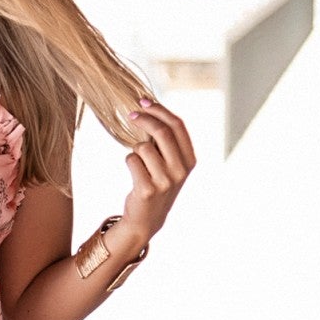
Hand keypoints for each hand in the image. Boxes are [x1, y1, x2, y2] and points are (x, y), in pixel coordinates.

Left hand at [119, 97, 195, 248]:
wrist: (147, 218)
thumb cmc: (156, 182)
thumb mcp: (169, 162)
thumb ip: (165, 140)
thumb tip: (147, 105)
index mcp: (190, 160)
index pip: (178, 125)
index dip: (159, 110)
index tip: (143, 101)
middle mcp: (181, 170)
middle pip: (162, 132)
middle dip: (143, 119)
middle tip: (131, 115)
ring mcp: (165, 181)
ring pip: (143, 147)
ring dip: (135, 149)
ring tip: (139, 163)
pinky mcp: (147, 189)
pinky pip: (132, 160)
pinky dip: (129, 162)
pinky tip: (135, 175)